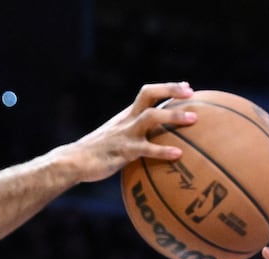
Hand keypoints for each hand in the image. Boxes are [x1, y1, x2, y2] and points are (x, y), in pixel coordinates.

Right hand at [60, 82, 196, 182]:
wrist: (74, 161)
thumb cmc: (98, 153)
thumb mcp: (117, 138)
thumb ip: (135, 135)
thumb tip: (155, 141)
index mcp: (127, 115)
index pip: (148, 93)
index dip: (167, 88)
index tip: (187, 88)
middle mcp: (127, 119)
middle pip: (149, 94)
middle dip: (170, 90)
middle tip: (192, 95)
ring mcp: (125, 134)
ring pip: (150, 117)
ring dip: (173, 117)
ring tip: (193, 120)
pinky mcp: (123, 151)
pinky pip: (146, 149)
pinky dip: (163, 151)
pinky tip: (179, 154)